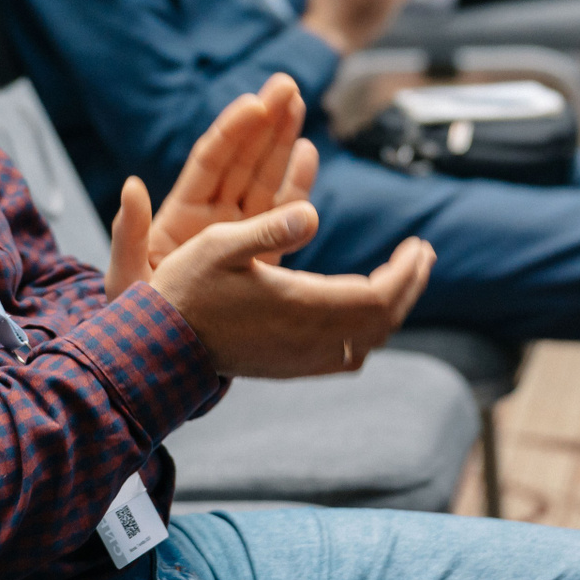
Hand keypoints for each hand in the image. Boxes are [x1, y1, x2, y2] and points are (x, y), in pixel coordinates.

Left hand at [106, 74, 318, 297]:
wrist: (161, 355)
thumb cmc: (136, 317)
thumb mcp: (126, 278)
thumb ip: (128, 233)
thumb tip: (130, 186)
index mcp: (180, 216)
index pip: (211, 164)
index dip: (232, 133)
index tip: (254, 104)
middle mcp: (212, 217)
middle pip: (243, 160)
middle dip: (265, 122)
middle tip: (287, 85)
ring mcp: (237, 233)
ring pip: (264, 178)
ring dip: (282, 141)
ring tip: (300, 103)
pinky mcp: (258, 254)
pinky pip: (280, 214)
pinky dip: (295, 186)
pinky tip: (308, 155)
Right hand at [149, 202, 436, 376]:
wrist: (157, 348)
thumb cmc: (185, 290)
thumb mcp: (220, 245)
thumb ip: (269, 226)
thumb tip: (313, 212)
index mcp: (302, 307)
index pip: (380, 297)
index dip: (407, 273)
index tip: (420, 245)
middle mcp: (309, 341)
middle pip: (383, 321)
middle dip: (409, 287)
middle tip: (422, 256)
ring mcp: (300, 360)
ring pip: (368, 342)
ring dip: (390, 309)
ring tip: (398, 280)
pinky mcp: (289, 367)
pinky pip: (346, 355)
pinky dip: (366, 331)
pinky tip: (358, 310)